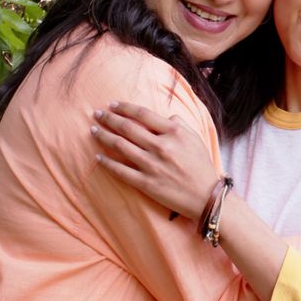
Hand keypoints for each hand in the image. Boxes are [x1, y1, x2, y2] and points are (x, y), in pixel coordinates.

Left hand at [90, 101, 219, 219]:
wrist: (206, 196)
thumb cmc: (202, 166)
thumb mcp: (196, 138)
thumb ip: (180, 124)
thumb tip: (165, 116)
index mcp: (174, 132)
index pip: (143, 114)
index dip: (125, 108)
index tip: (113, 105)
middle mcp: (161, 146)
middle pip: (127, 128)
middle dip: (109, 119)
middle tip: (97, 114)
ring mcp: (152, 165)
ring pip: (120, 146)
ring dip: (103, 136)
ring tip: (94, 130)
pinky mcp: (146, 183)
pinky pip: (121, 171)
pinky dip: (107, 163)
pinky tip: (98, 157)